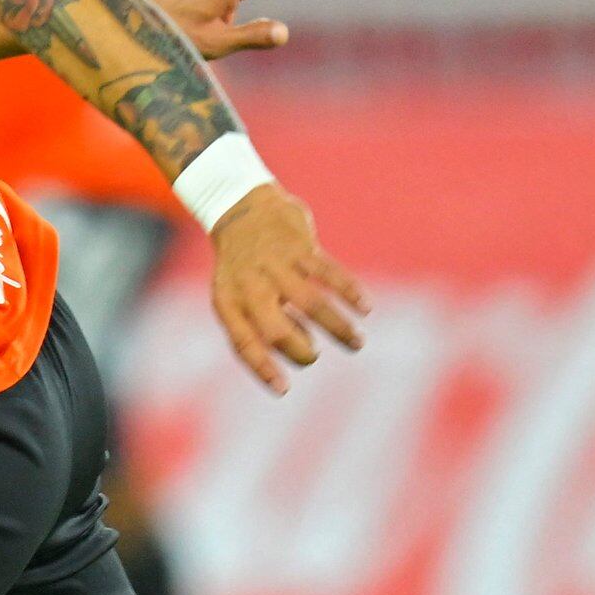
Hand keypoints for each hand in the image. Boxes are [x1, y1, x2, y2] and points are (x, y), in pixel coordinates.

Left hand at [206, 185, 369, 392]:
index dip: (263, 369)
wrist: (239, 204)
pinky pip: (329, 273)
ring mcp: (275, 265)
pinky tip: (365, 308)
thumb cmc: (242, 264)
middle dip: (301, 352)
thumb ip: (260, 322)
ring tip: (356, 343)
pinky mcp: (299, 246)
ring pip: (311, 304)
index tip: (284, 389)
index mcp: (229, 302)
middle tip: (315, 357)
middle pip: (276, 331)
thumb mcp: (235, 293)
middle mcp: (250, 285)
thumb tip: (303, 346)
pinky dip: (350, 292)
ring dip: (337, 328)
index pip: (244, 344)